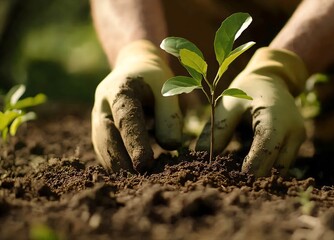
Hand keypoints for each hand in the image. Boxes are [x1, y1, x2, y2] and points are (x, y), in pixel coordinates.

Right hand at [92, 40, 182, 172]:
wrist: (135, 68)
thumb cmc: (155, 79)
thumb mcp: (168, 89)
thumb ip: (170, 115)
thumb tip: (170, 146)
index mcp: (120, 89)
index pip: (126, 118)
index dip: (134, 141)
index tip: (143, 164)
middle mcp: (102, 104)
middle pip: (107, 137)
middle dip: (121, 160)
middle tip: (139, 180)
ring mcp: (97, 118)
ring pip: (103, 147)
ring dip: (117, 166)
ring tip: (136, 183)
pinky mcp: (100, 131)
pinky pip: (105, 150)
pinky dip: (116, 164)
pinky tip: (129, 176)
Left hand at [196, 47, 307, 176]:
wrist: (272, 79)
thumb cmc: (246, 90)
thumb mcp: (229, 104)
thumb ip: (218, 129)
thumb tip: (201, 155)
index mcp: (277, 117)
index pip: (267, 150)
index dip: (250, 168)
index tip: (230, 180)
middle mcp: (294, 131)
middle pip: (277, 167)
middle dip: (255, 178)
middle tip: (230, 185)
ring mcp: (298, 139)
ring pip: (281, 171)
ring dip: (261, 176)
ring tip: (237, 180)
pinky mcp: (296, 145)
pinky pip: (282, 165)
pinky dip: (266, 170)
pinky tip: (248, 172)